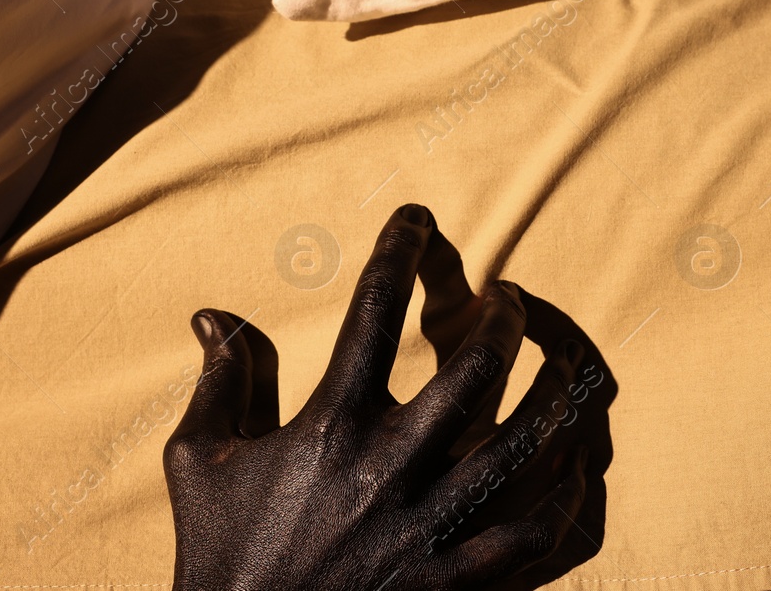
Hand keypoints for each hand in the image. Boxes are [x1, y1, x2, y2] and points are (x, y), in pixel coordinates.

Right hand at [164, 204, 590, 590]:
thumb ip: (223, 381)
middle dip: (507, 317)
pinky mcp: (453, 580)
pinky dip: (561, 495)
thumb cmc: (220, 558)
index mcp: (329, 425)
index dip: (398, 249)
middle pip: (478, 367)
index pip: (371, 310)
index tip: (416, 217)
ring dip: (553, 394)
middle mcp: (388, 465)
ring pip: (525, 443)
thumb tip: (213, 313)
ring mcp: (429, 525)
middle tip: (511, 298)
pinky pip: (532, 532)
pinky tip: (572, 464)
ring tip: (562, 365)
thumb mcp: (198, 461)